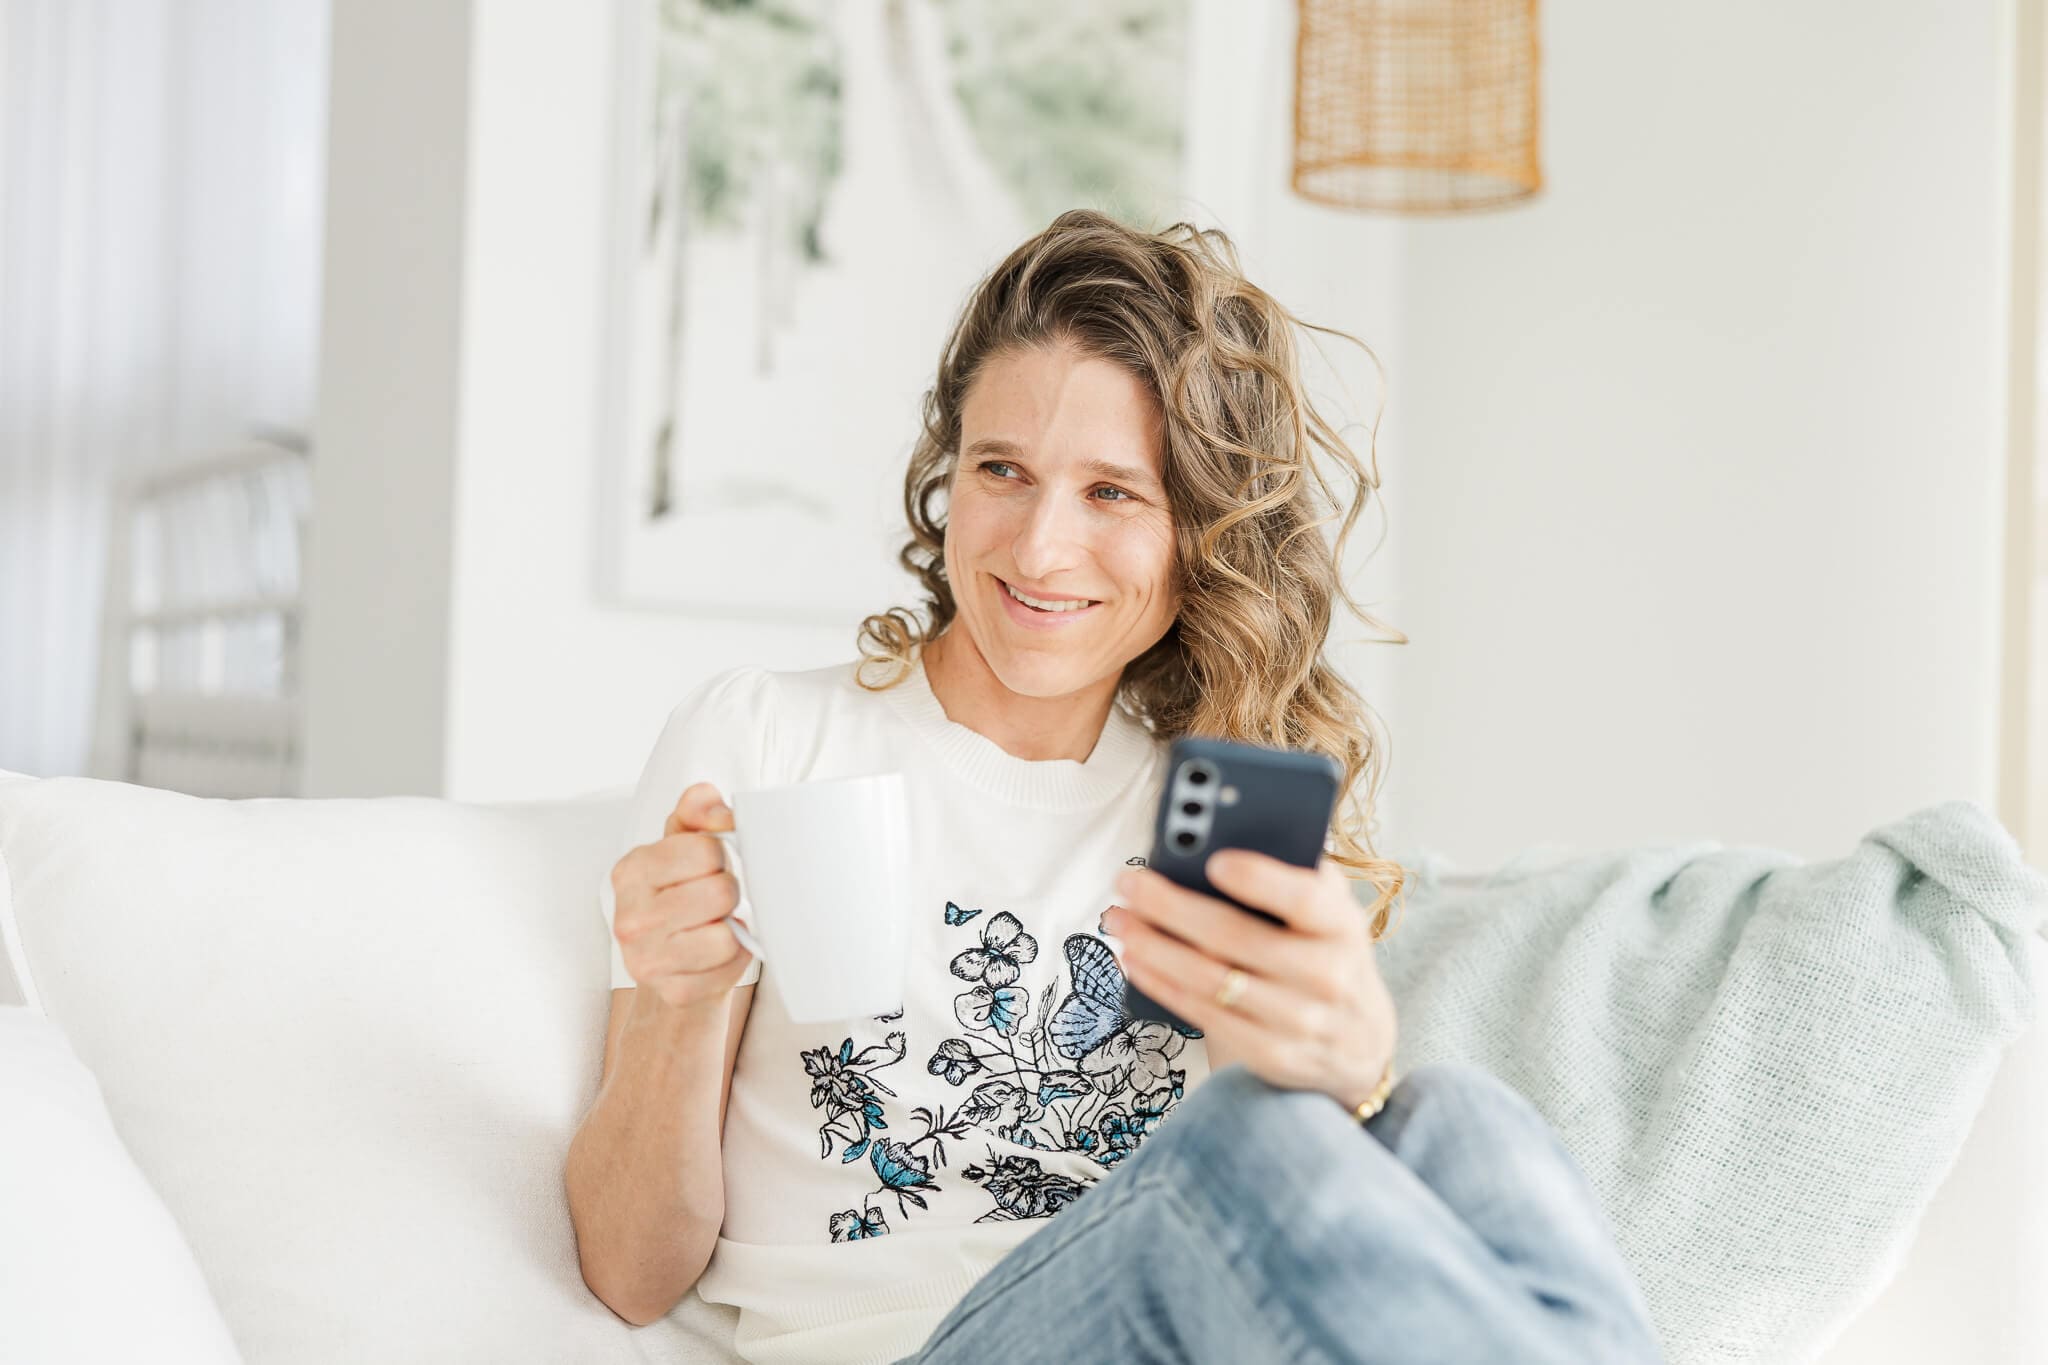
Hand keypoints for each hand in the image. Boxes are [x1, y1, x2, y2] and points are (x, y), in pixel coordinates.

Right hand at [609, 780, 754, 1012]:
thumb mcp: (686, 842)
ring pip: (726, 935)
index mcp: (631, 870)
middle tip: (716, 900)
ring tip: (715, 925)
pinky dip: (734, 958)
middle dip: (729, 893)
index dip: (721, 856)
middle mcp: (629, 917)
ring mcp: (647, 960)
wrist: (673, 961)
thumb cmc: (684, 891)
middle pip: (720, 892)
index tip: (710, 867)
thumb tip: (714, 807)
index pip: (707, 850)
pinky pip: (730, 966)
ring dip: (732, 928)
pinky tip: (715, 953)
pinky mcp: (674, 991)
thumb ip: (699, 810)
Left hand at [1104, 851, 1396, 1113]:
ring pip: (1211, 981)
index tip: (1213, 859)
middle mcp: (1326, 976)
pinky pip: (1205, 1016)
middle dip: (1172, 907)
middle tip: (1128, 883)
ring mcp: (1298, 1021)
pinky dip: (1162, 985)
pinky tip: (1135, 960)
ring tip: (1119, 920)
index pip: (1303, 900)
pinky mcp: (1270, 1053)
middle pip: (1236, 938)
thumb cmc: (1329, 953)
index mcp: (1342, 927)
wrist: (1360, 1043)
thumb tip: (1225, 840)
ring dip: (1155, 947)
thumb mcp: (1331, 912)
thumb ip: (1296, 875)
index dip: (1259, 879)